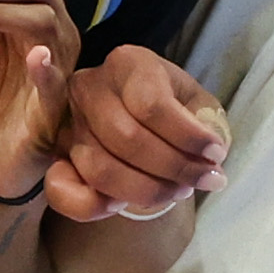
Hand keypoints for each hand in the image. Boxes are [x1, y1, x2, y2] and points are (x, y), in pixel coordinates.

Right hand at [47, 42, 227, 222]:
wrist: (136, 116)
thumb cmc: (171, 106)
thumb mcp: (197, 103)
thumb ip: (209, 123)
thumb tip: (211, 152)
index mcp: (127, 64)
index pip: (152, 105)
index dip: (187, 136)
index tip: (216, 155)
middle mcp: (90, 87)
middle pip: (127, 139)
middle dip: (173, 168)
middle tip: (204, 180)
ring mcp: (69, 123)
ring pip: (100, 169)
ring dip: (146, 191)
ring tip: (178, 191)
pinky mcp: (57, 156)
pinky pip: (62, 191)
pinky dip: (92, 208)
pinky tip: (122, 206)